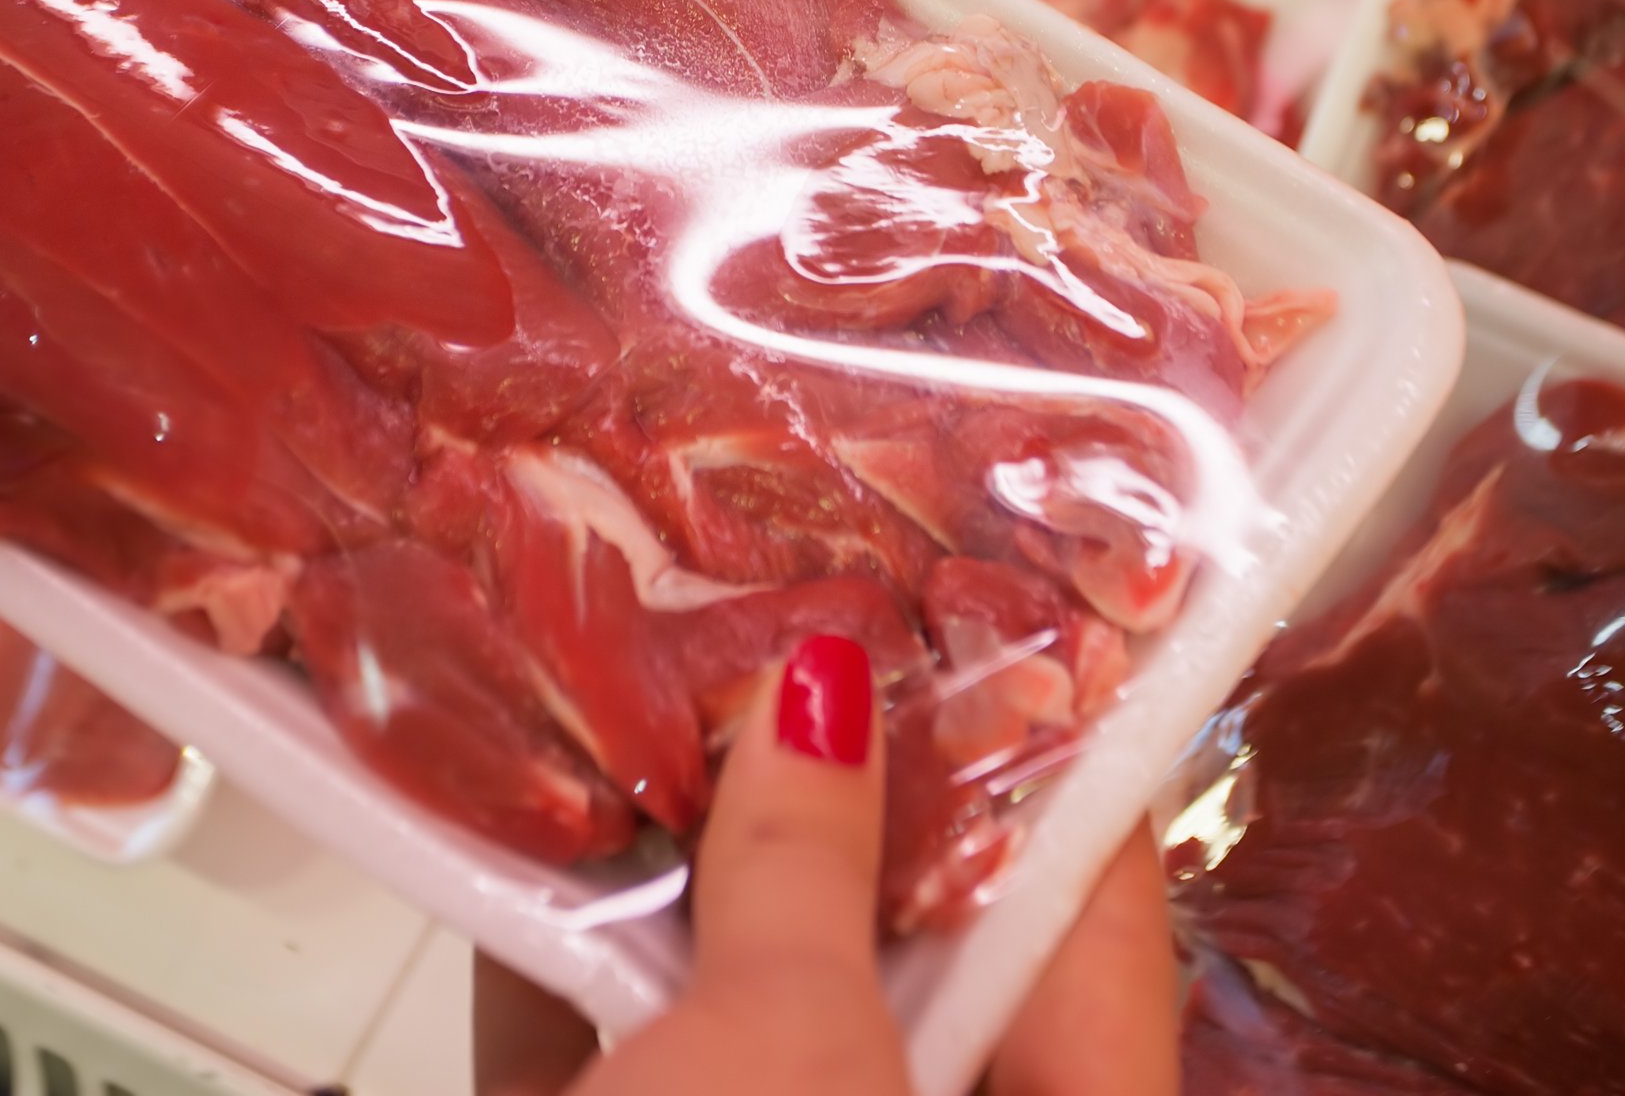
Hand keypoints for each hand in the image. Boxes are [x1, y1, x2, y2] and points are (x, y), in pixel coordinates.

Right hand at [472, 636, 1181, 1095]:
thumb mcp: (784, 1060)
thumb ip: (810, 866)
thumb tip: (824, 685)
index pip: (1092, 903)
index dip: (1038, 733)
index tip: (961, 577)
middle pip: (911, 932)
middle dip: (828, 767)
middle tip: (773, 584)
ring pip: (752, 985)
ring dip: (690, 837)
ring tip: (650, 639)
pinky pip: (627, 1042)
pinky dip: (582, 939)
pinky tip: (532, 792)